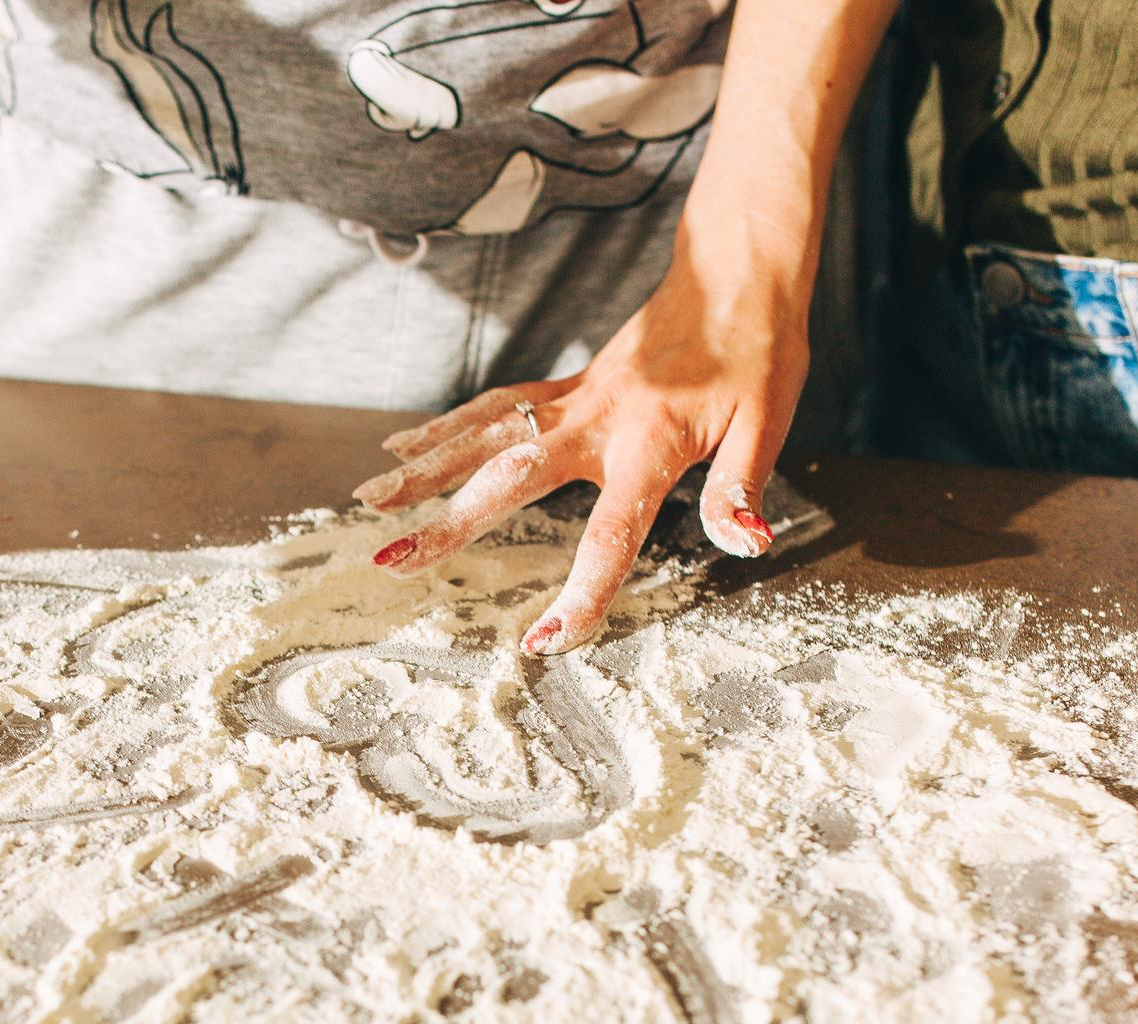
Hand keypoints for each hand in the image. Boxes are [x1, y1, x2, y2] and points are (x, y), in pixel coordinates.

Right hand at [354, 227, 808, 656]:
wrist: (739, 268)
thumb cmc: (761, 351)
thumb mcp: (768, 421)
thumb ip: (741, 486)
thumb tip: (745, 542)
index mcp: (649, 444)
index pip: (610, 534)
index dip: (581, 593)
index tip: (545, 642)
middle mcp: (596, 419)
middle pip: (509, 478)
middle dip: (448, 522)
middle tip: (392, 559)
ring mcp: (574, 396)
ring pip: (484, 434)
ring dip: (423, 467)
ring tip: (368, 499)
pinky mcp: (567, 382)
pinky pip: (496, 406)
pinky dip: (446, 426)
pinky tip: (404, 444)